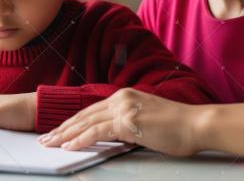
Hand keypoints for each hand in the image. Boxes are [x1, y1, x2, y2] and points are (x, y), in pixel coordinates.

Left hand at [38, 88, 203, 156]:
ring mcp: (123, 108)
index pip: (91, 110)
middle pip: (84, 114)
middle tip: (46, 137)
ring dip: (65, 134)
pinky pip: (97, 132)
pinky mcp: (128, 121)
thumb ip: (127, 123)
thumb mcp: (146, 120)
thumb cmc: (178, 126)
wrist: (197, 124)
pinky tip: (69, 146)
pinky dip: (80, 139)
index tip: (59, 130)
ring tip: (51, 143)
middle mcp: (121, 98)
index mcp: (124, 96)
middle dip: (63, 127)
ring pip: (86, 122)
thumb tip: (113, 135)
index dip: (73, 121)